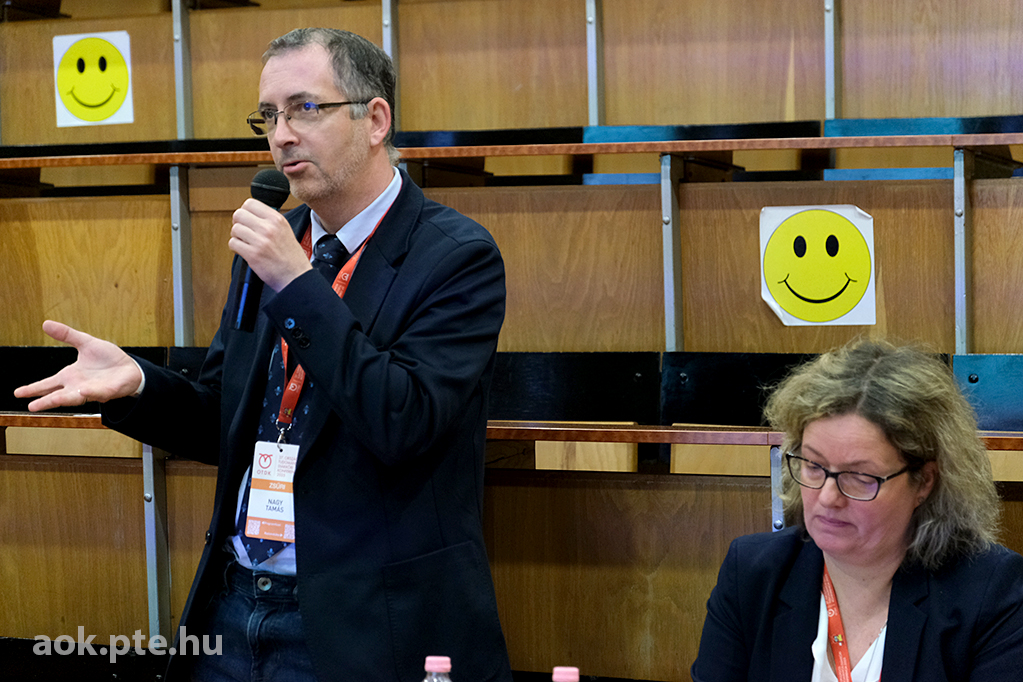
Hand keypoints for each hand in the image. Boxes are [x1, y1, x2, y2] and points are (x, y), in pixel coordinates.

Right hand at [13, 321, 142, 411]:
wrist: (130, 368)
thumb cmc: (108, 359)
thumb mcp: (86, 342)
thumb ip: (67, 335)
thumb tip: (46, 323)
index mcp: (70, 376)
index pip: (48, 384)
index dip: (33, 389)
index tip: (18, 393)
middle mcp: (78, 386)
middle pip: (58, 395)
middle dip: (45, 401)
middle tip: (30, 407)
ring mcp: (92, 391)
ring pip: (74, 398)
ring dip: (62, 400)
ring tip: (49, 402)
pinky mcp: (107, 392)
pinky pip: (97, 393)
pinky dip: (89, 392)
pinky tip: (82, 391)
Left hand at [230, 198, 310, 291]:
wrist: (296, 276)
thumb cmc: (292, 257)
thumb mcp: (285, 230)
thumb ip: (269, 221)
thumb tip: (251, 215)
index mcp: (277, 219)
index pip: (250, 203)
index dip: (245, 212)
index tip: (247, 220)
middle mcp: (269, 228)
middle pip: (239, 214)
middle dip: (238, 223)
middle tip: (244, 232)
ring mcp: (260, 241)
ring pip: (235, 229)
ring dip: (237, 236)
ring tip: (246, 243)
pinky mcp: (253, 254)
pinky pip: (233, 243)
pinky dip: (236, 248)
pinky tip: (244, 251)